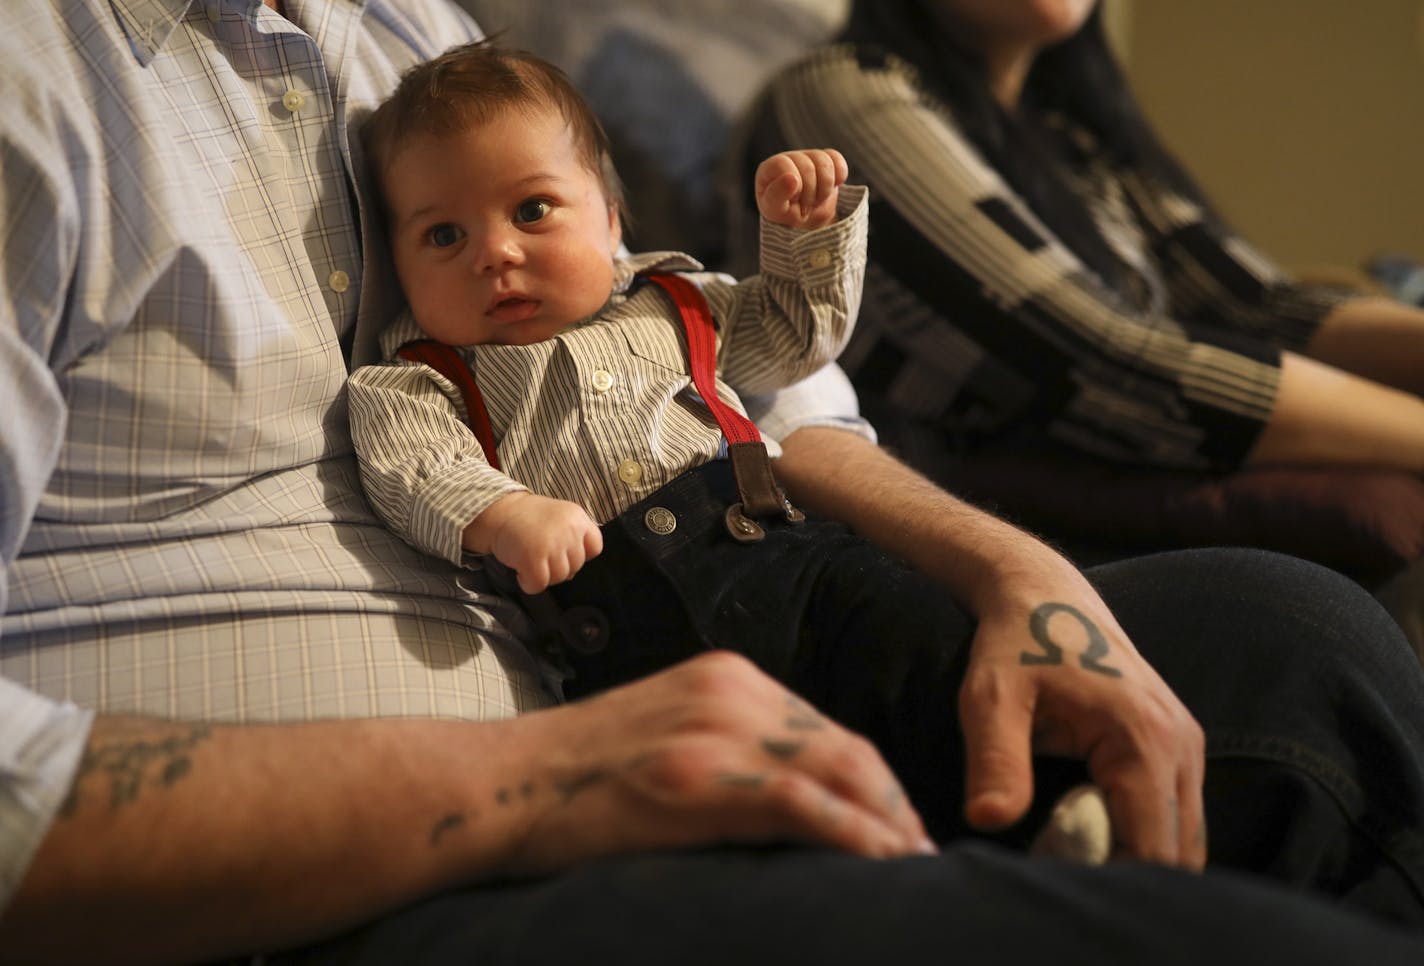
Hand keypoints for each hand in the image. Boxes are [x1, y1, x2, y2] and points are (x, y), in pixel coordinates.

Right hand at [475, 492, 602, 593]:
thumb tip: (573, 570)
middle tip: (540, 553)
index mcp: (577, 517)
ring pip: (559, 578)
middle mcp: (569, 530)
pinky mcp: (534, 558)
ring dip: (543, 575)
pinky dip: (528, 583)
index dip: (580, 554)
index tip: (563, 551)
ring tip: (529, 558)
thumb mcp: (559, 517)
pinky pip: (539, 584)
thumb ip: (573, 537)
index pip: (595, 547)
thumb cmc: (527, 518)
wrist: (498, 511)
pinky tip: (521, 569)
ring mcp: (553, 544)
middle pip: (576, 566)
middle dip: (558, 566)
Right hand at [496, 651, 935, 876]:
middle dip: (892, 805)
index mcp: (724, 677)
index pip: (825, 729)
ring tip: (914, 869)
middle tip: (920, 855)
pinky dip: (853, 836)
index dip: (871, 783)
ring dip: (888, 824)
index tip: (895, 824)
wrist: (499, 783)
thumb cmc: (575, 774)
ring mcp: (715, 733)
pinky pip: (802, 805)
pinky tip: (882, 864)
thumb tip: (788, 800)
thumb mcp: (663, 735)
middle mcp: (731, 692)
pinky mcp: (698, 780)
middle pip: (846, 746)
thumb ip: (725, 747)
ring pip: (839, 770)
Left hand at [755, 149, 848, 229]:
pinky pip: (837, 160)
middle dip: (810, 193)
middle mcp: (789, 158)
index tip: (793, 200)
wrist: (806, 222)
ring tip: (816, 201)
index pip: (783, 164)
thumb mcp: (775, 210)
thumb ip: (777, 195)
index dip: (793, 185)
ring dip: (825, 189)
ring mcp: (809, 157)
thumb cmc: (785, 214)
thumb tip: (792, 179)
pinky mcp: (827, 159)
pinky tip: (830, 188)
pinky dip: (838, 177)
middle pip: (807, 166)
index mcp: (769, 168)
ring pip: (824, 163)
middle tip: (805, 208)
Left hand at [957, 558, 1206, 869]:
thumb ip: (994, 760)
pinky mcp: (1178, 745)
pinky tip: (1084, 821)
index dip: (1107, 879)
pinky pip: (1175, 813)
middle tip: (1057, 866)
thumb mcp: (990, 699)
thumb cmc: (1012, 643)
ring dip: (1133, 856)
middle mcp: (1181, 744)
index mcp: (1143, 737)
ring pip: (1182, 838)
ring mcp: (1187, 744)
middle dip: (1122, 874)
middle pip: (1176, 854)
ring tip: (1066, 844)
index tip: (1053, 878)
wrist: (1042, 593)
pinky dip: (1138, 832)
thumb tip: (987, 820)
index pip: (1151, 848)